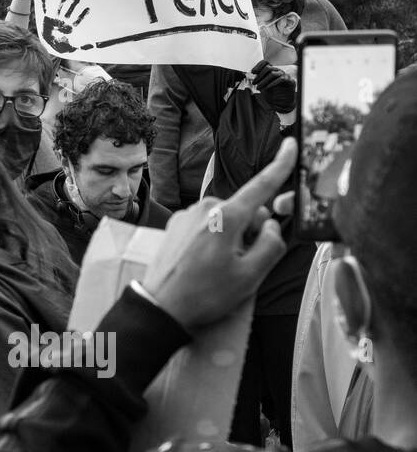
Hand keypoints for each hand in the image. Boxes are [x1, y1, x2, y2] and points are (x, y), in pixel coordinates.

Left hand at [142, 138, 295, 331]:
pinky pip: (207, 226)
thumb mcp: (251, 276)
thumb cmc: (205, 294)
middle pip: (245, 211)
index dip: (280, 166)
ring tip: (219, 268)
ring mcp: (187, 215)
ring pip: (226, 220)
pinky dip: (214, 240)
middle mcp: (204, 208)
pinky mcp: (176, 224)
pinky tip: (204, 264)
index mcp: (225, 216)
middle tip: (241, 264)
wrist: (159, 306)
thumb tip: (271, 227)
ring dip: (232, 238)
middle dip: (252, 232)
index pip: (260, 186)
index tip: (291, 144)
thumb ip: (271, 245)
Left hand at [250, 59, 296, 112]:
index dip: (258, 66)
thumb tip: (249, 76)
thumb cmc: (272, 93)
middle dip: (259, 75)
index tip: (252, 72)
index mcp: (271, 70)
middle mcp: (278, 71)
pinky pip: (280, 79)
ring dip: (263, 81)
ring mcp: (284, 75)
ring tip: (258, 88)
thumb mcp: (263, 86)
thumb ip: (257, 80)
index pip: (265, 63)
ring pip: (272, 74)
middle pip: (268, 67)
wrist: (282, 102)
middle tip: (253, 83)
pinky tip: (267, 88)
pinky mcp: (290, 81)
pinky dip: (272, 83)